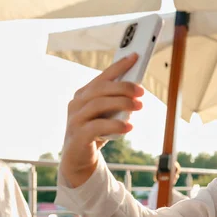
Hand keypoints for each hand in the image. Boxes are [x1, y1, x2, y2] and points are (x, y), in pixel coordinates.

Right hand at [60, 53, 144, 187]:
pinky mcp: (77, 135)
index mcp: (84, 94)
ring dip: (122, 103)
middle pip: (101, 88)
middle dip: (123, 87)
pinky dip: (115, 125)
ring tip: (139, 106)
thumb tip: (137, 91)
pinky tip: (128, 126)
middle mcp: (77, 103)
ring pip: (98, 104)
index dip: (119, 66)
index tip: (135, 57)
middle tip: (142, 92)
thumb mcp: (107, 115)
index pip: (103, 76)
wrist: (79, 159)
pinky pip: (97, 127)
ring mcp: (75, 119)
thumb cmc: (96, 133)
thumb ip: (117, 103)